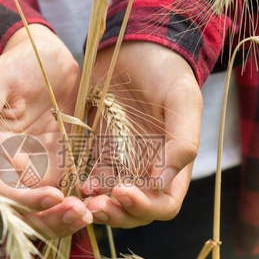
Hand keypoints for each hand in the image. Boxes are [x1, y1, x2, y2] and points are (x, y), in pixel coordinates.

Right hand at [0, 24, 92, 237]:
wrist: (46, 55)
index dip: (27, 201)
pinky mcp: (66, 159)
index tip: (53, 196)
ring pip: (54, 205)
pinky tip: (103, 198)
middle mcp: (18, 166)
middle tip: (81, 214)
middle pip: (30, 209)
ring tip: (94, 212)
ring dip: (71, 215)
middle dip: (53, 218)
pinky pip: (75, 187)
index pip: (5, 192)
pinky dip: (87, 198)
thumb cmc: (15, 65)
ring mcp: (43, 165)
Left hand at [83, 41, 202, 227]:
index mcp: (174, 163)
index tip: (124, 192)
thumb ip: (181, 142)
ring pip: (111, 200)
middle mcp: (148, 169)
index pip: (164, 204)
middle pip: (135, 211)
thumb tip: (161, 183)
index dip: (146, 207)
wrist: (136, 45)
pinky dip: (85, 186)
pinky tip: (76, 182)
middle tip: (97, 205)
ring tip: (84, 199)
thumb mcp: (182, 100)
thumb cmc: (166, 71)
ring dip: (99, 206)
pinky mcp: (99, 150)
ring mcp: (122, 162)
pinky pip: (91, 178)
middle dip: (118, 213)